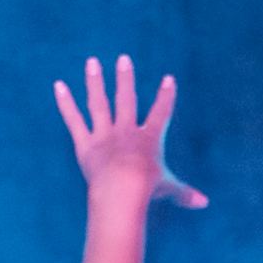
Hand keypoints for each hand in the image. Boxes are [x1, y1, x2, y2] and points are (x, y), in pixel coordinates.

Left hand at [54, 53, 207, 216]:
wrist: (123, 189)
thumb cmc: (148, 189)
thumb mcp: (169, 189)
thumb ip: (184, 193)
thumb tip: (204, 203)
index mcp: (149, 138)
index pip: (161, 113)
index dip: (166, 96)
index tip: (168, 79)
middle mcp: (126, 130)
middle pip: (126, 99)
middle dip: (125, 78)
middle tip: (123, 58)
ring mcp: (104, 135)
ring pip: (99, 103)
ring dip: (95, 81)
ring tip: (92, 62)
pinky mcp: (85, 144)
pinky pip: (74, 120)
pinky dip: (65, 103)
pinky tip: (58, 85)